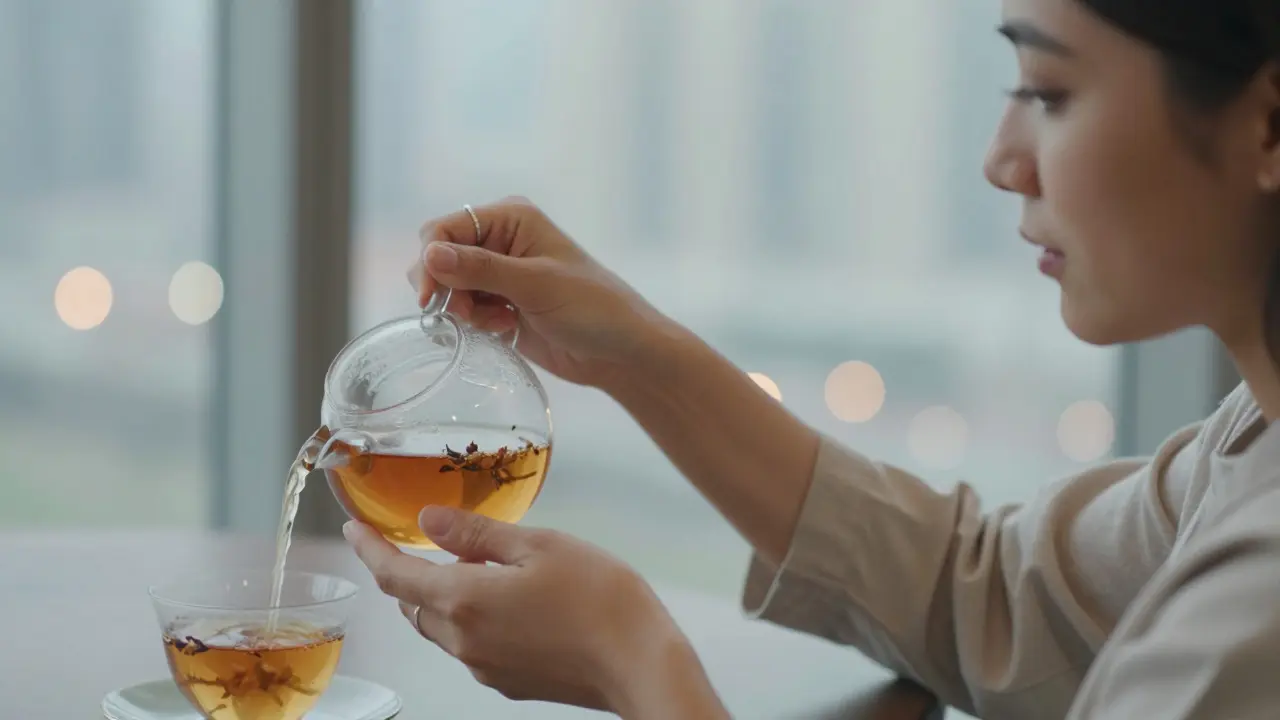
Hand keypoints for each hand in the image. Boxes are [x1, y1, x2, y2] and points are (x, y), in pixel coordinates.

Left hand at [343, 506, 692, 711]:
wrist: (640, 664)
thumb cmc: (599, 599)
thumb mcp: (538, 546)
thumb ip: (477, 533)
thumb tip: (428, 522)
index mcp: (464, 600)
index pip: (394, 575)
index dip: (369, 549)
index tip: (354, 530)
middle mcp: (464, 640)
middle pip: (414, 604)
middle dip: (410, 572)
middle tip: (426, 541)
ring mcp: (485, 666)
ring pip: (442, 626)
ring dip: (442, 596)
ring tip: (476, 564)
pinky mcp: (508, 681)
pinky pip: (471, 645)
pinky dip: (471, 617)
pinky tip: (506, 598)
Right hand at [407, 197, 683, 388]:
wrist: (620, 352)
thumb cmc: (591, 308)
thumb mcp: (536, 284)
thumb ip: (481, 269)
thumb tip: (430, 254)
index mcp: (510, 218)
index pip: (446, 228)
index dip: (431, 259)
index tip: (430, 296)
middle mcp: (499, 240)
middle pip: (439, 257)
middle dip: (446, 288)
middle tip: (468, 314)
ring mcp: (498, 274)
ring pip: (448, 287)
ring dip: (463, 309)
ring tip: (498, 322)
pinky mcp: (498, 305)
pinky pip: (463, 310)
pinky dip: (475, 323)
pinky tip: (505, 329)